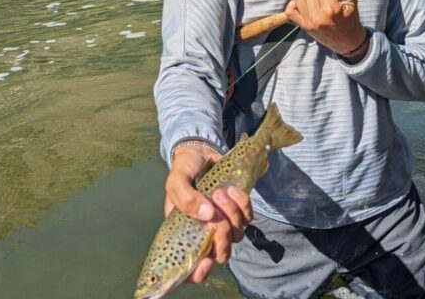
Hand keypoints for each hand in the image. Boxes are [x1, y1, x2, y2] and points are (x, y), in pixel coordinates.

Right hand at [165, 144, 253, 283]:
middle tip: (215, 213)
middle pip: (221, 253)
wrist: (201, 152)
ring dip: (231, 213)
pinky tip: (232, 189)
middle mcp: (206, 233)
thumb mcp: (176, 181)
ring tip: (220, 191)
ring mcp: (224, 222)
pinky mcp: (238, 210)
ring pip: (237, 234)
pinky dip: (243, 204)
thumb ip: (185, 198)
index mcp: (186, 234)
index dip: (199, 272)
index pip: (193, 267)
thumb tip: (207, 216)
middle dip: (222, 237)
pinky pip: (248, 216)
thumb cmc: (184, 170)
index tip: (205, 260)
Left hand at [284, 0, 368, 61]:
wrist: (347, 42)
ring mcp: (309, 22)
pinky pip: (290, 11)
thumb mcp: (350, 2)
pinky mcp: (303, 26)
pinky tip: (303, 6)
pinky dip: (294, 6)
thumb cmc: (351, 20)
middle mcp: (318, 15)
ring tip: (314, 3)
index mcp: (332, 8)